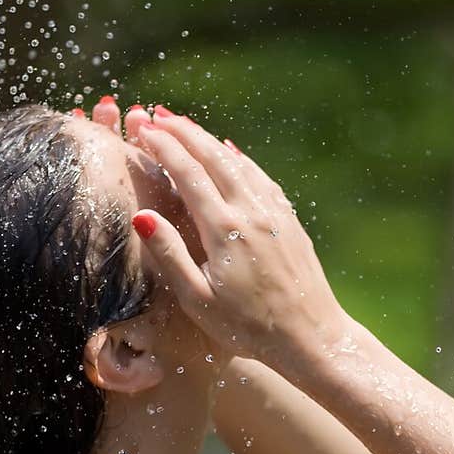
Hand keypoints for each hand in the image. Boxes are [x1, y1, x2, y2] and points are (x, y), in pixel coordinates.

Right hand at [130, 108, 344, 367]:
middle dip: (184, 132)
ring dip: (209, 140)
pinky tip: (230, 152)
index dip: (164, 148)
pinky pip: (261, 177)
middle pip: (214, 157)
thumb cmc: (248, 328)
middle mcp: (252, 213)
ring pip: (239, 162)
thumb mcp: (198, 301)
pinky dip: (240, 158)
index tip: (143, 130)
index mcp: (225, 230)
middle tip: (156, 115)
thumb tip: (142, 215)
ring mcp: (275, 214)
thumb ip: (170, 255)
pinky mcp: (289, 222)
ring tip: (185, 126)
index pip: (189, 174)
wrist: (311, 338)